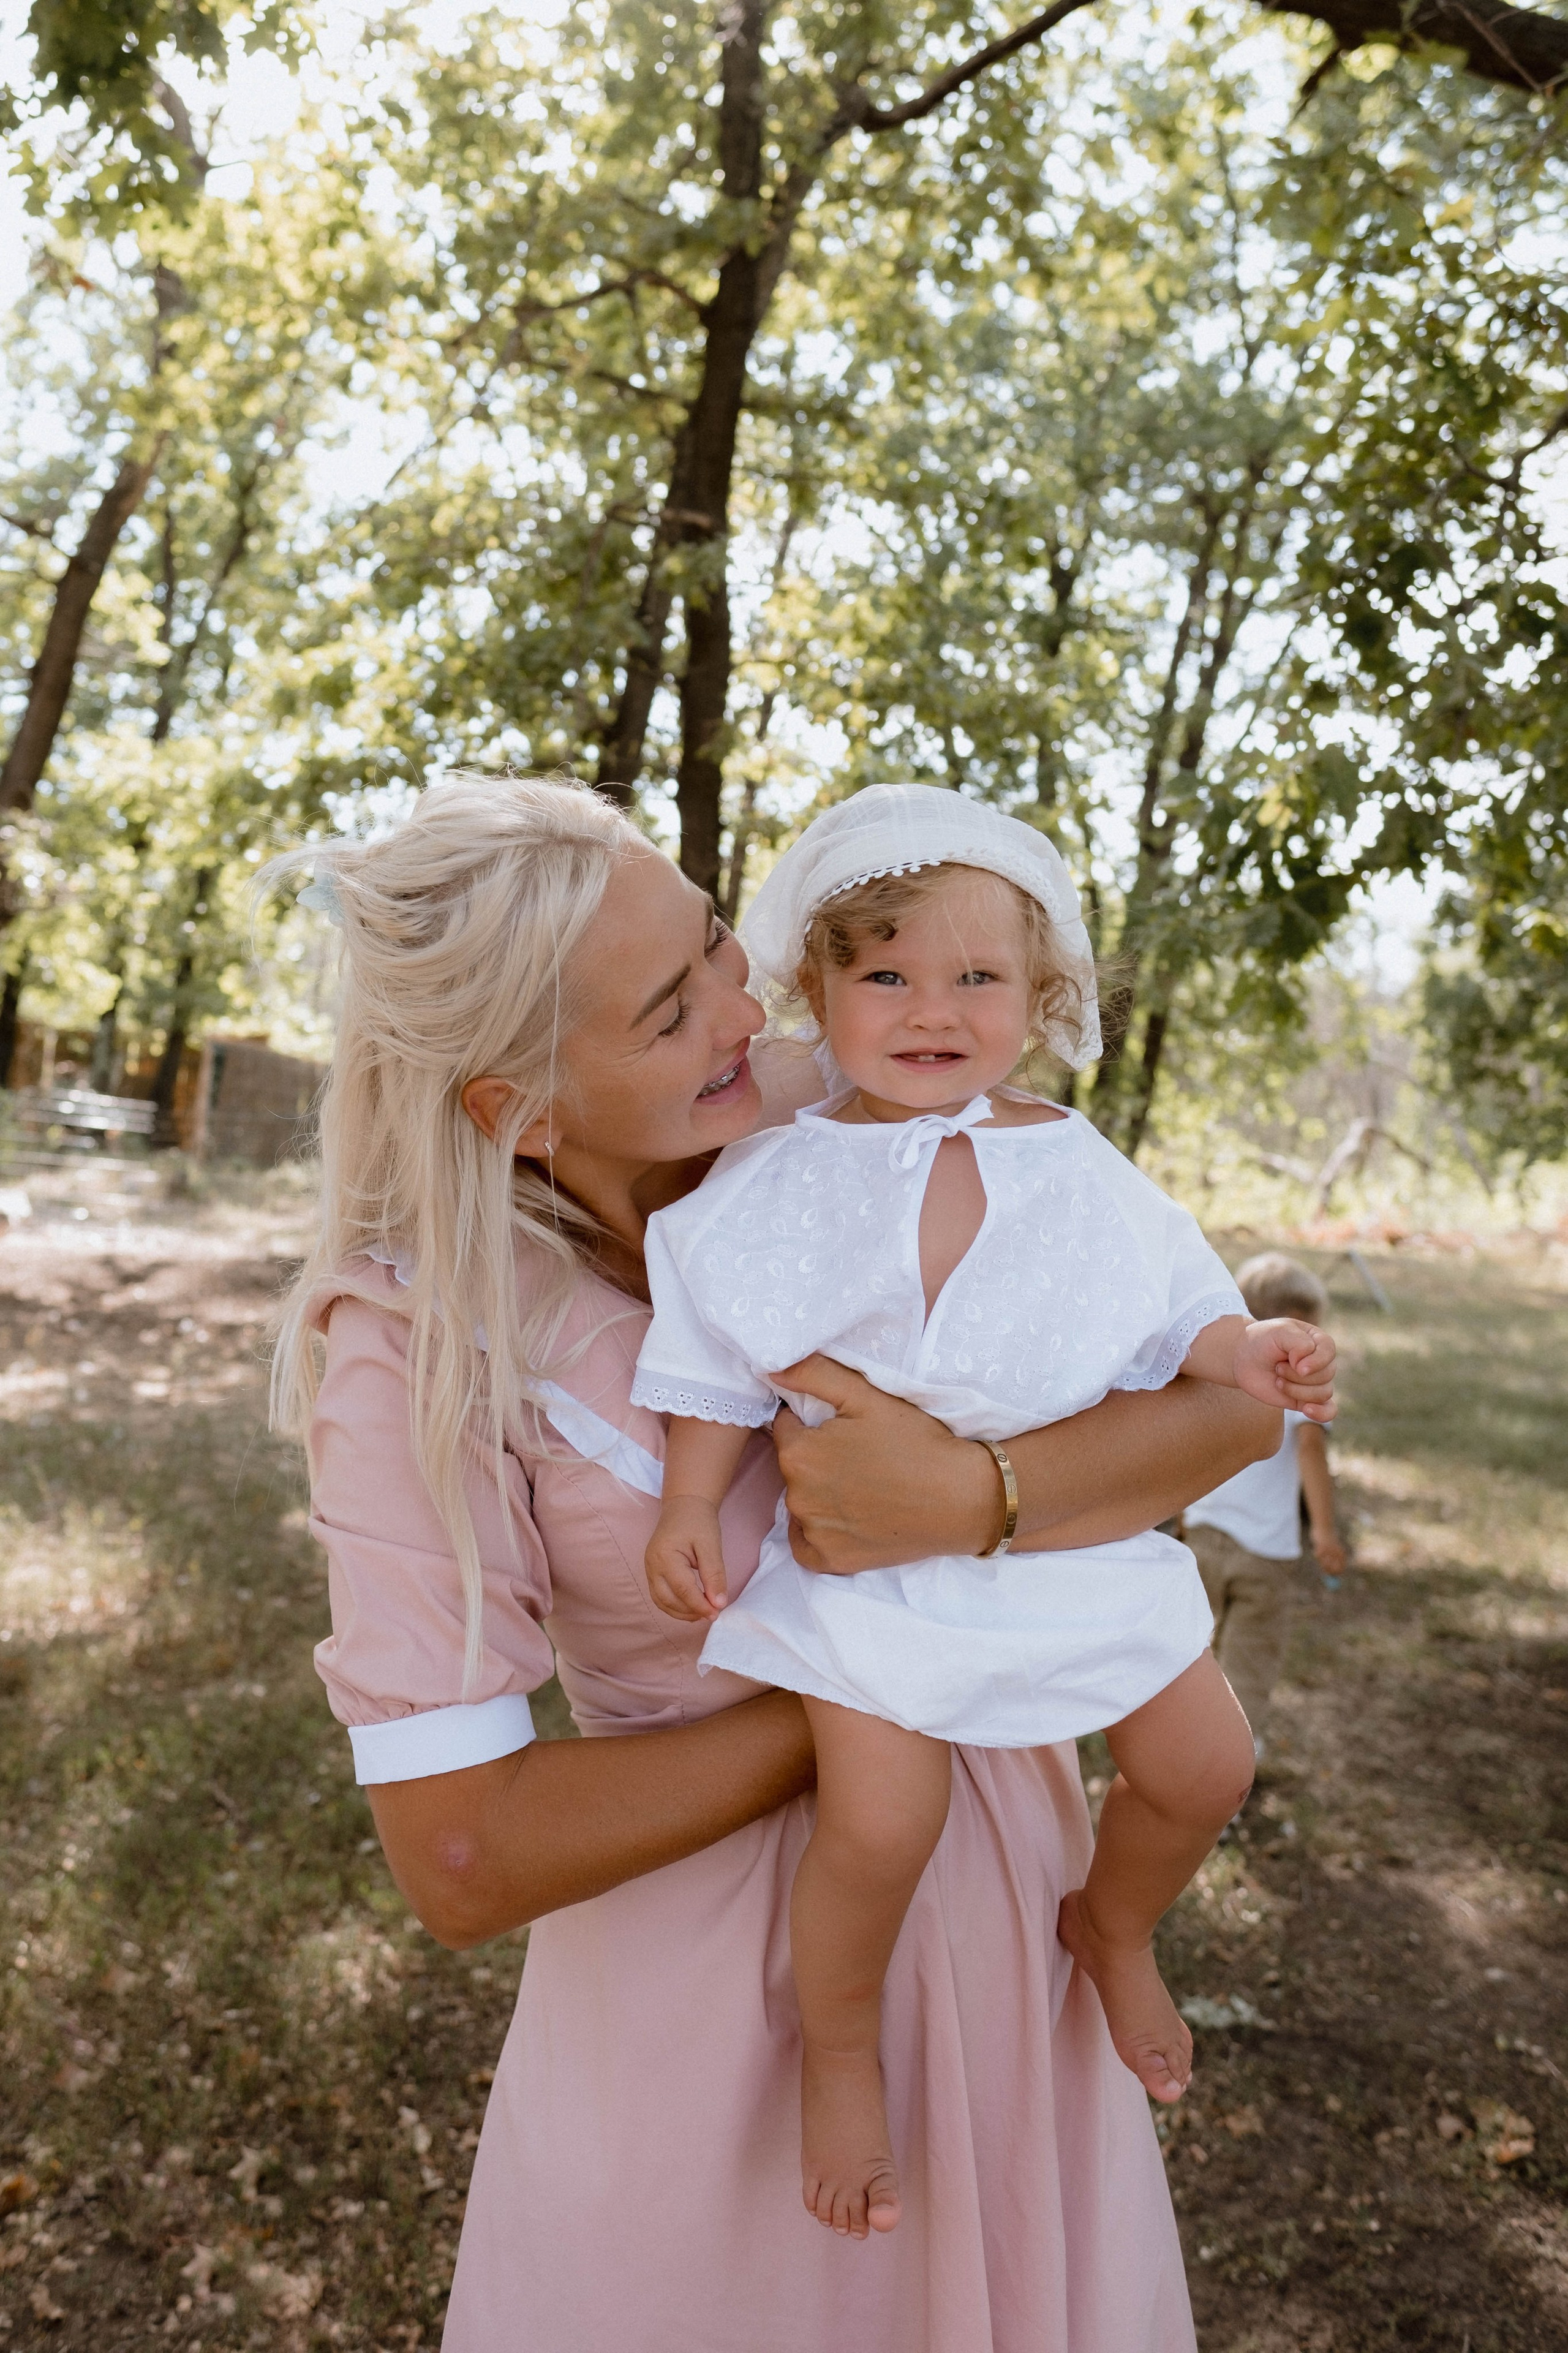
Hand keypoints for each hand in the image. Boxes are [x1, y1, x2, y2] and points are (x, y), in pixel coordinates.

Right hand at [645, 1497, 728, 1621]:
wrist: (684, 1506)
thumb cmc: (698, 1521)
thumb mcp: (711, 1545)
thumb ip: (714, 1574)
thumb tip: (719, 1603)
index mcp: (665, 1556)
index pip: (682, 1589)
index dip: (700, 1605)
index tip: (717, 1613)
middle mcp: (652, 1565)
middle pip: (668, 1600)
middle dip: (690, 1612)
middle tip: (713, 1614)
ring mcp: (649, 1570)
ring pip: (662, 1602)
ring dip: (682, 1613)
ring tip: (703, 1613)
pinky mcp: (653, 1573)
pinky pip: (660, 1596)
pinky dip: (675, 1606)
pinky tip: (692, 1607)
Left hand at [769, 1355, 997, 1572]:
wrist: (960, 1497)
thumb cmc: (915, 1442)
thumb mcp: (865, 1396)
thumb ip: (813, 1375)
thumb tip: (769, 1370)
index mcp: (799, 1454)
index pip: (785, 1428)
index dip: (813, 1424)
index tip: (844, 1429)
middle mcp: (797, 1497)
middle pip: (794, 1468)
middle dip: (816, 1459)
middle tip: (859, 1457)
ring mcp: (814, 1533)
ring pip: (801, 1504)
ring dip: (819, 1494)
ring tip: (862, 1486)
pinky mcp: (831, 1561)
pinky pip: (806, 1545)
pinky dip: (818, 1533)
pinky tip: (847, 1518)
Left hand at [1233, 1318, 1336, 1421]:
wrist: (1244, 1360)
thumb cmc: (1262, 1341)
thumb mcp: (1278, 1332)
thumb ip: (1298, 1343)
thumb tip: (1306, 1369)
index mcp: (1318, 1341)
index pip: (1329, 1352)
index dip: (1313, 1360)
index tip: (1291, 1361)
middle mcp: (1321, 1362)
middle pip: (1325, 1375)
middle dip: (1296, 1375)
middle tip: (1277, 1367)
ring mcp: (1315, 1382)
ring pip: (1323, 1393)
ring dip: (1295, 1389)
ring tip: (1278, 1380)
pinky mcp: (1307, 1399)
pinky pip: (1328, 1411)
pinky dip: (1322, 1413)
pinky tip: (1306, 1409)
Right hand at [1310, 1525, 1346, 1578]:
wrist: (1324, 1526)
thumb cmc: (1329, 1538)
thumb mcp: (1332, 1549)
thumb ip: (1332, 1561)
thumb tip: (1329, 1573)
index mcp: (1342, 1553)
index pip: (1340, 1568)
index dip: (1335, 1573)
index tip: (1330, 1575)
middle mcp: (1337, 1554)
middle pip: (1332, 1568)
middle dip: (1327, 1571)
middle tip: (1323, 1569)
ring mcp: (1329, 1551)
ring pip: (1323, 1563)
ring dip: (1320, 1560)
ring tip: (1320, 1552)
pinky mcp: (1322, 1548)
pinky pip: (1317, 1556)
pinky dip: (1316, 1553)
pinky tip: (1317, 1546)